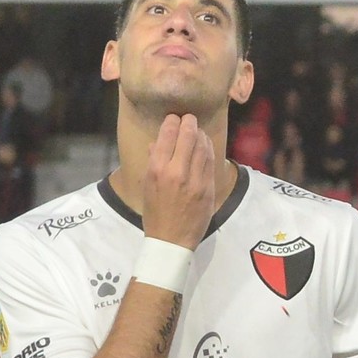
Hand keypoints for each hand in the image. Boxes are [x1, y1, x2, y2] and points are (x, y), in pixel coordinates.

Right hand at [142, 114, 218, 250]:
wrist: (171, 239)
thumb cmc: (155, 213)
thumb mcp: (147, 186)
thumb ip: (153, 162)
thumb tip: (156, 143)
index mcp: (157, 170)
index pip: (167, 136)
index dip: (172, 122)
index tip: (174, 117)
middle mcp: (177, 172)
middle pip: (188, 138)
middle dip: (189, 123)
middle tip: (189, 118)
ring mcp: (195, 181)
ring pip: (202, 148)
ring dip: (201, 135)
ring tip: (198, 130)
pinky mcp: (208, 189)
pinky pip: (210, 163)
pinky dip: (208, 150)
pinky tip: (206, 145)